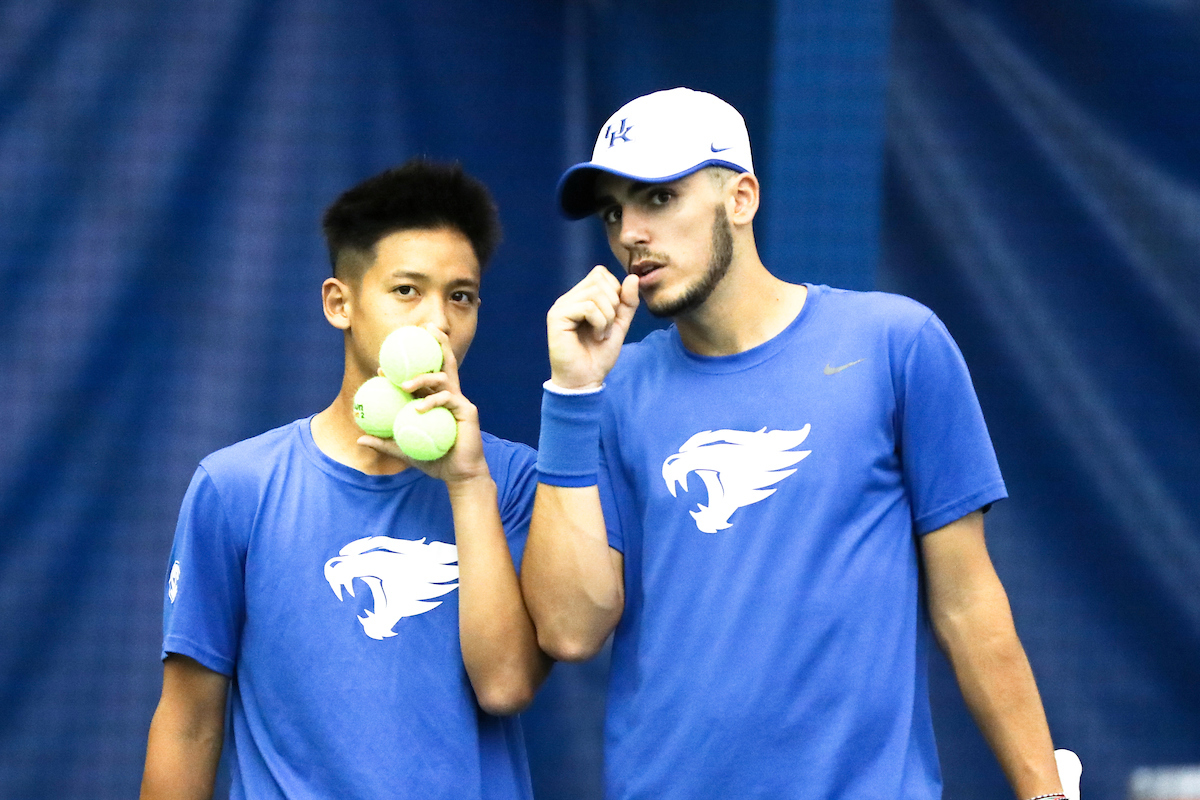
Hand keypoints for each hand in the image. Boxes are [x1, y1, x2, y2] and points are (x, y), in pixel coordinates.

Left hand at [357, 325, 489, 486]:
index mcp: (435, 399)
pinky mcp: (467, 410)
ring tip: (404, 385)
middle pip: (443, 362)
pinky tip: (418, 408)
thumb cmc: (434, 460)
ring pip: (442, 378)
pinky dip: (431, 401)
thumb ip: (385, 443)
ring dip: (422, 377)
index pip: (421, 376)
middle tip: (423, 328)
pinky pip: (447, 399)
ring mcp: (459, 400)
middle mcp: (449, 395)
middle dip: (437, 342)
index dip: (403, 367)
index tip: (380, 370)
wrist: (458, 474)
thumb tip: (359, 439)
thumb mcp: (404, 450)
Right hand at [546, 266, 638, 389]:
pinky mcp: (557, 317)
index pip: (600, 273)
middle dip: (613, 304)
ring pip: (595, 293)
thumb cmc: (599, 355)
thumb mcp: (620, 324)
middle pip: (599, 279)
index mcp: (580, 297)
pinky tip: (597, 337)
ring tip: (602, 334)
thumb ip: (627, 302)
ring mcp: (561, 307)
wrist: (586, 380)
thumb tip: (633, 277)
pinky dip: (600, 323)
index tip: (614, 317)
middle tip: (609, 328)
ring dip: (608, 316)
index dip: (615, 291)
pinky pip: (588, 307)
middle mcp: (568, 298)